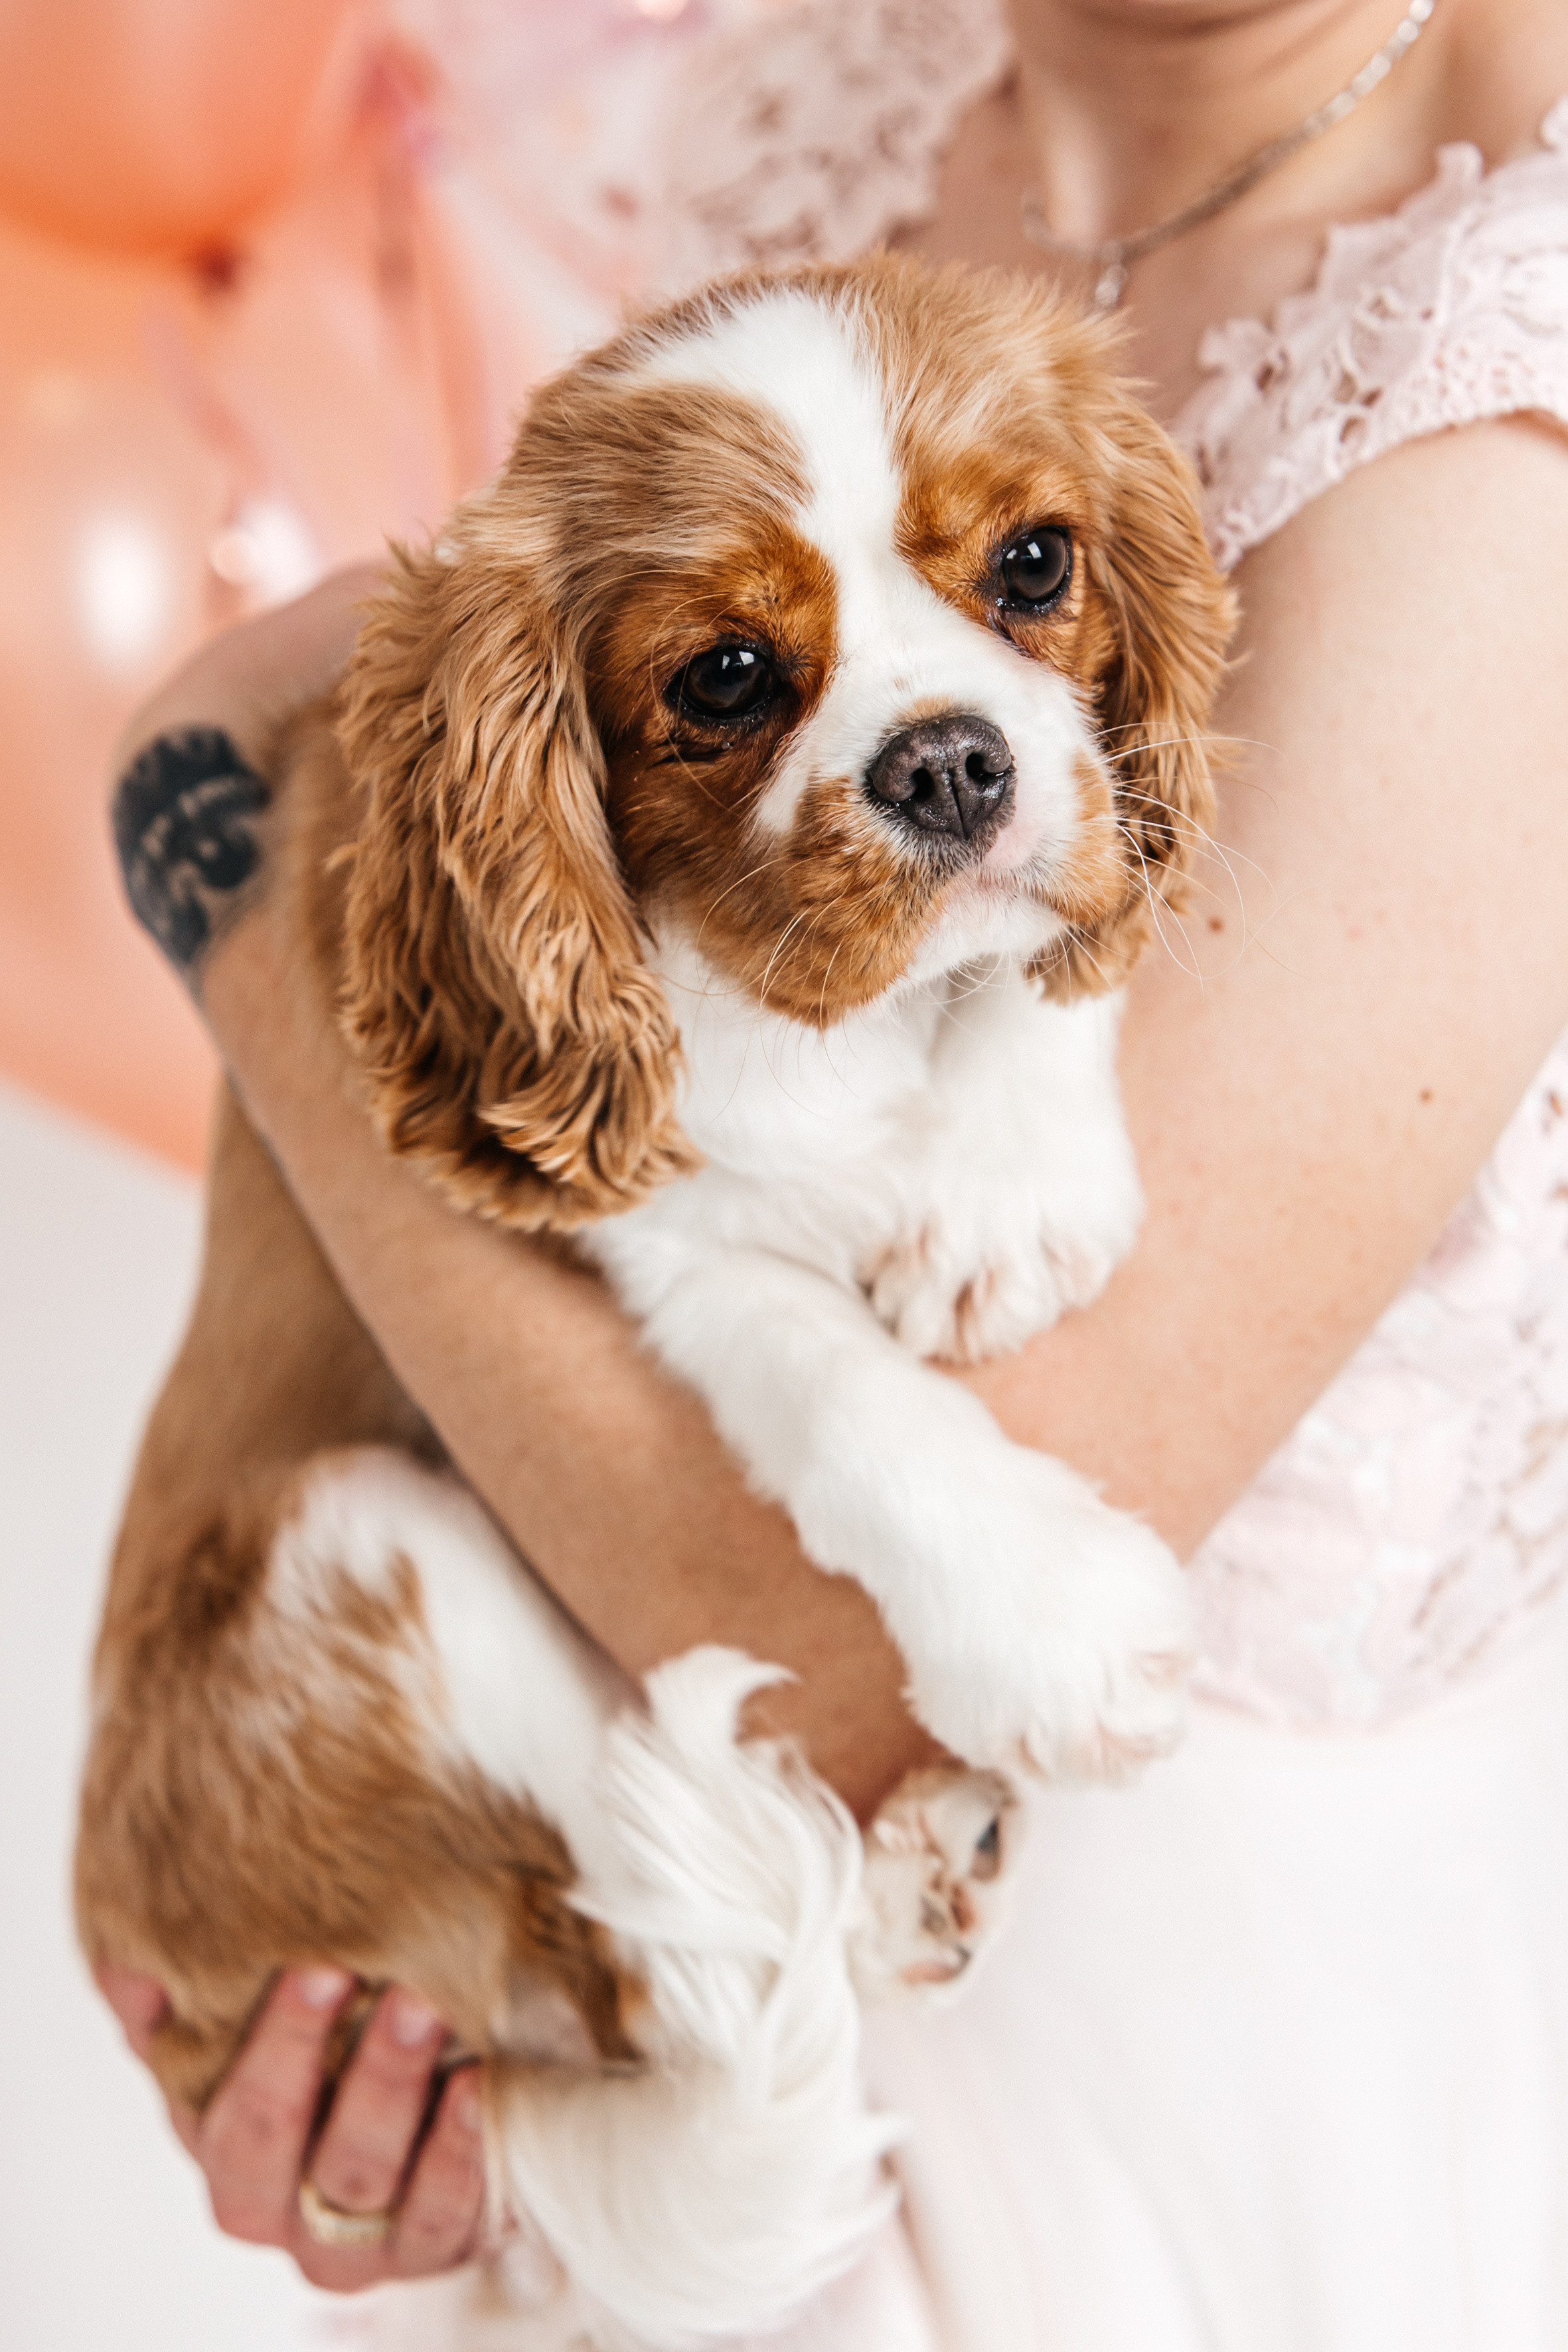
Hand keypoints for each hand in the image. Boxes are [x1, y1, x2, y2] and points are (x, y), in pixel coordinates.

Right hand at [96, 1962, 487, 2291]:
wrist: (429, 2101)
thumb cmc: (327, 2048)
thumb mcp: (248, 2023)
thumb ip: (186, 1996)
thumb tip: (138, 1957)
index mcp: (224, 2151)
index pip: (227, 2114)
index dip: (270, 2044)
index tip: (315, 1964)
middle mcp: (282, 2208)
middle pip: (285, 2152)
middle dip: (311, 2057)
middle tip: (354, 1975)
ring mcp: (359, 2238)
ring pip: (363, 2179)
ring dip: (391, 2086)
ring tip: (428, 2007)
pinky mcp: (436, 2245)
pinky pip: (446, 2216)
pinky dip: (461, 2150)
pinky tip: (477, 2083)